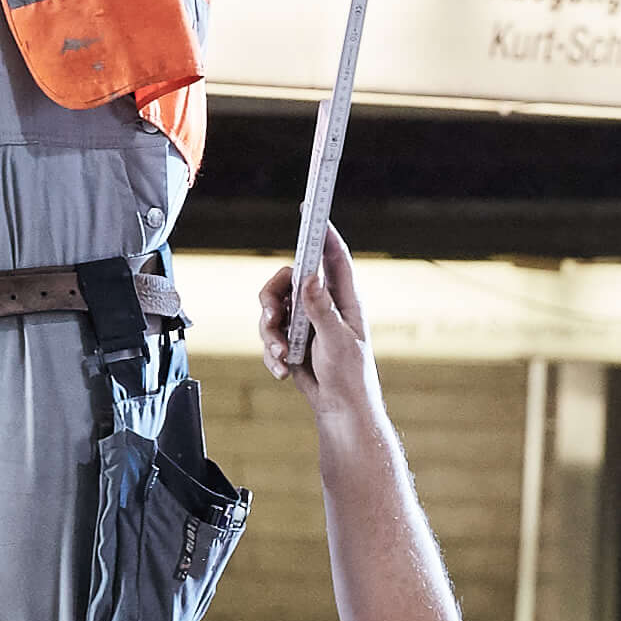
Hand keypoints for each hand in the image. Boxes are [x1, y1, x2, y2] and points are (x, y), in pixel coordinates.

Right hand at [259, 218, 374, 410]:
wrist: (339, 410)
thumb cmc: (350, 376)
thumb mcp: (337, 342)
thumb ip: (322, 310)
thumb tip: (310, 277)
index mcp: (343, 300)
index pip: (333, 257)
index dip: (323, 233)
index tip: (311, 211)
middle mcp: (322, 305)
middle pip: (287, 281)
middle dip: (273, 299)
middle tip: (271, 318)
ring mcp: (306, 323)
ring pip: (273, 310)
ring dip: (271, 335)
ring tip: (284, 356)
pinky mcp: (292, 341)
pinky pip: (270, 336)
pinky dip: (273, 353)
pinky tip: (284, 370)